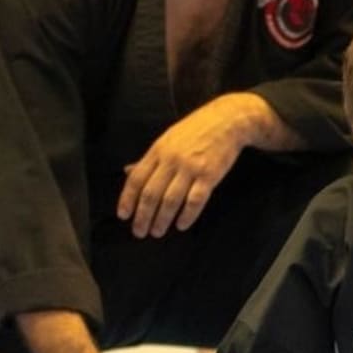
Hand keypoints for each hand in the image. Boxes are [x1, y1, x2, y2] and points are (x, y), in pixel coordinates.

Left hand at [118, 96, 250, 237]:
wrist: (228, 120)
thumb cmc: (196, 129)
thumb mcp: (168, 138)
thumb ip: (149, 158)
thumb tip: (128, 170)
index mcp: (158, 150)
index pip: (137, 178)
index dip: (127, 199)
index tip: (123, 216)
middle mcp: (172, 159)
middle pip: (151, 193)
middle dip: (143, 216)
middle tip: (139, 232)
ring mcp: (191, 167)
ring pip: (171, 200)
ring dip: (162, 220)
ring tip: (157, 232)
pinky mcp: (209, 175)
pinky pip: (195, 200)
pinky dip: (187, 215)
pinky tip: (181, 225)